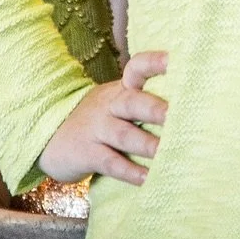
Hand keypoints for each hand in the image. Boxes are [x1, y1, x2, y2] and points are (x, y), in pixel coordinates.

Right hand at [38, 51, 168, 184]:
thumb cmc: (98, 121)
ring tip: (166, 153)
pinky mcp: (86, 153)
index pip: (137, 69)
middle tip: (175, 116)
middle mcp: (110, 105)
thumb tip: (190, 109)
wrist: (49, 136)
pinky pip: (109, 162)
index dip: (154, 63)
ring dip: (146, 144)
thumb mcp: (116, 103)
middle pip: (132, 102)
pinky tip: (146, 178)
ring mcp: (96, 128)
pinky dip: (128, 171)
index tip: (174, 60)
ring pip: (123, 134)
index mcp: (120, 90)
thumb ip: (144, 102)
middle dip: (154, 109)